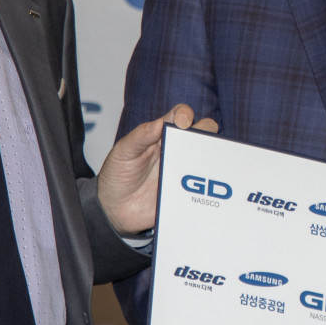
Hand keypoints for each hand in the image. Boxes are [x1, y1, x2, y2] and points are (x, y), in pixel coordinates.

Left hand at [97, 105, 218, 234]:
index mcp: (161, 135)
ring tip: (205, 166)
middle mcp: (177, 150)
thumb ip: (139, 137)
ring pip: (208, 159)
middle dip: (206, 131)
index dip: (185, 114)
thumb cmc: (117, 175)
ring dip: (211, 159)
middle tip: (198, 143)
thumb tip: (158, 123)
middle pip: (203, 132)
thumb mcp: (123, 153)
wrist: (114, 210)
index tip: (182, 123)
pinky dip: (209, 188)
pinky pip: (204, 189)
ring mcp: (184, 171)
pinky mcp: (187, 192)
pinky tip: (207, 190)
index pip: (180, 116)